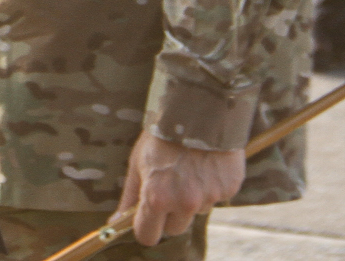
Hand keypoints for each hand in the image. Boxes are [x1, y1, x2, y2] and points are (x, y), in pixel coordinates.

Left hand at [116, 130, 243, 245]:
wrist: (197, 110)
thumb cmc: (161, 135)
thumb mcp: (137, 162)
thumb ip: (129, 195)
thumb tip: (116, 222)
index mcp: (157, 197)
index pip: (148, 235)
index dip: (145, 228)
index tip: (145, 220)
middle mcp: (185, 202)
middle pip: (174, 228)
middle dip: (169, 214)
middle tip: (167, 187)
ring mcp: (209, 197)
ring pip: (197, 212)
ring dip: (192, 199)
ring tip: (187, 169)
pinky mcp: (229, 189)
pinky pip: (216, 197)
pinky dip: (210, 186)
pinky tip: (205, 164)